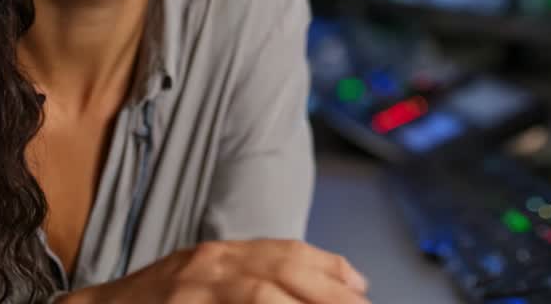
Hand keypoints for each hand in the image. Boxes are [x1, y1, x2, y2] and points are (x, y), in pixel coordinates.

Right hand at [60, 239, 370, 303]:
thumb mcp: (204, 282)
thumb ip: (251, 279)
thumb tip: (331, 284)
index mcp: (217, 254)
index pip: (284, 251)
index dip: (328, 267)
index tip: (360, 287)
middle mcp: (207, 265)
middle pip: (282, 268)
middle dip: (328, 291)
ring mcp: (190, 290)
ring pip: (259, 294)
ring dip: (303, 301)